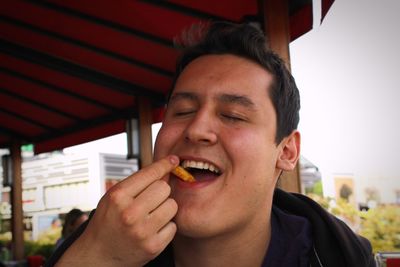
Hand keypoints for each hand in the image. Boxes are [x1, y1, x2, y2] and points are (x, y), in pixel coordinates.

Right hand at [56, 156, 178, 266]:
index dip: (164, 164)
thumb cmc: (108, 222)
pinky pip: (173, 226)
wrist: (98, 256)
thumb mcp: (113, 197)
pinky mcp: (153, 246)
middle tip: (151, 200)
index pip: (150, 174)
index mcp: (118, 197)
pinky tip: (152, 229)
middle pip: (164, 188)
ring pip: (172, 206)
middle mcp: (130, 213)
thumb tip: (166, 168)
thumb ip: (137, 183)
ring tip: (151, 215)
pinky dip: (166, 227)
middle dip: (160, 192)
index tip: (174, 160)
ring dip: (165, 209)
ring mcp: (142, 231)